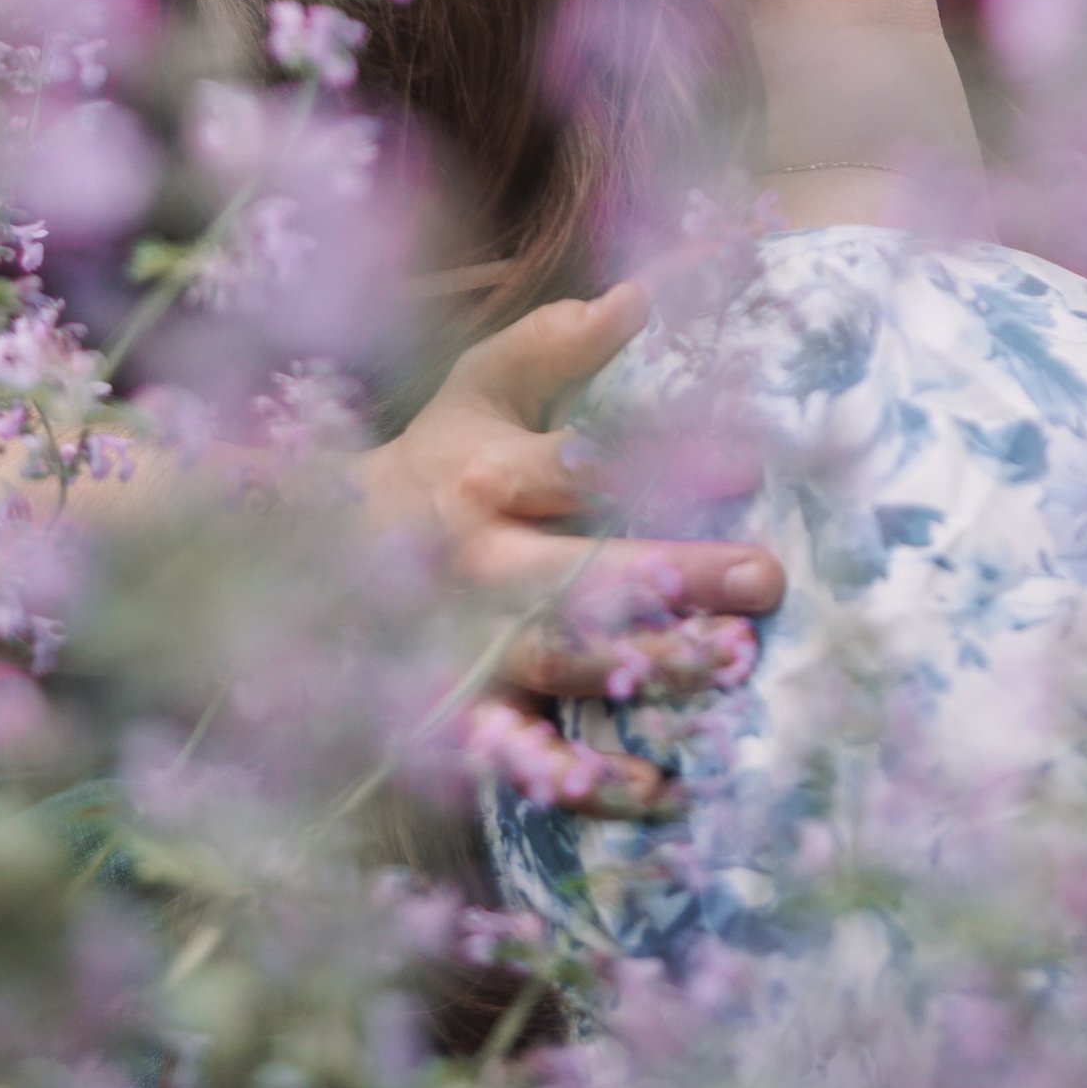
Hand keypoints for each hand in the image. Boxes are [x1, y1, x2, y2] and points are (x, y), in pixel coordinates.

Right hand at [358, 284, 783, 803]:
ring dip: (644, 675)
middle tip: (767, 579)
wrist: (320, 559)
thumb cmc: (439, 457)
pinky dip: (583, 779)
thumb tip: (641, 294)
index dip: (649, 462)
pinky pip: (522, 758)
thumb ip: (556, 342)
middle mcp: (475, 569)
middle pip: (577, 576)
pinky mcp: (462, 721)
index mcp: (484, 478)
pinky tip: (660, 793)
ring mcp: (466, 651)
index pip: (574, 467)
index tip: (748, 462)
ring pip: (558, 668)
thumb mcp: (481, 385)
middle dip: (674, 580)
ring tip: (730, 674)